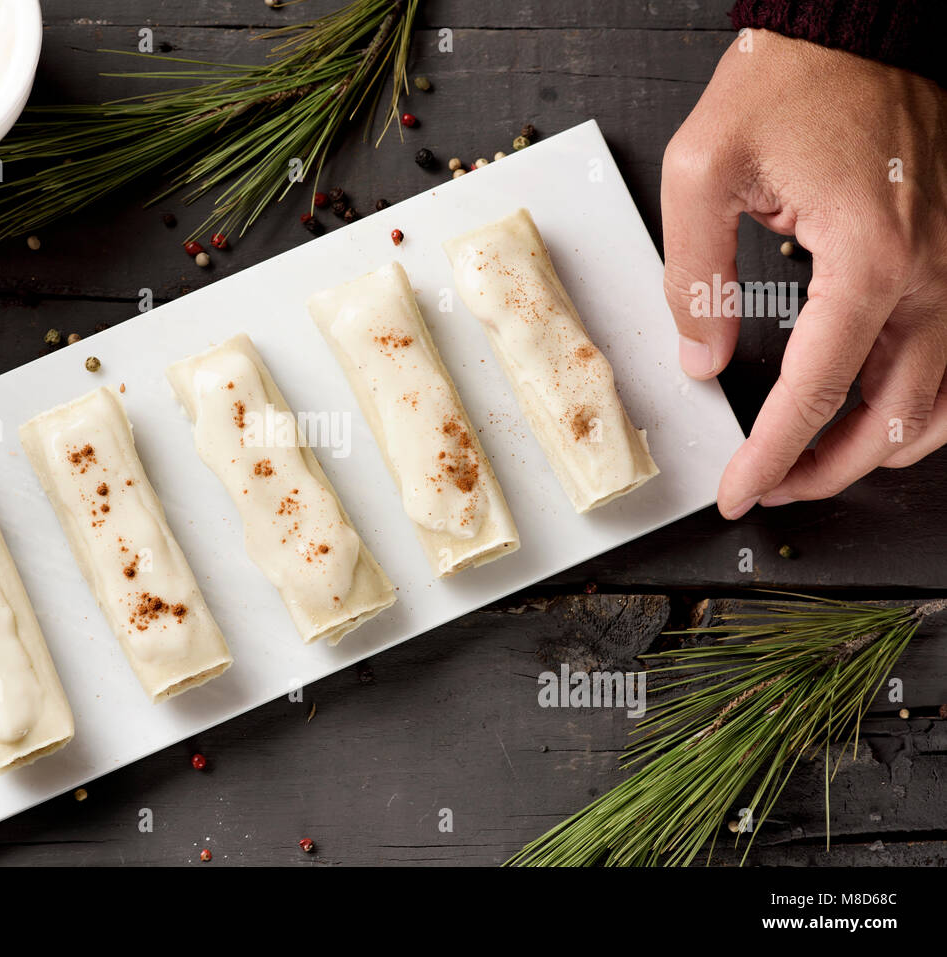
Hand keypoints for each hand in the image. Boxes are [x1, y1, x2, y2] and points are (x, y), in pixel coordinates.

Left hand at [661, 29, 946, 518]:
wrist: (858, 31)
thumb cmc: (788, 85)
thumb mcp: (703, 172)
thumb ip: (694, 277)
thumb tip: (700, 360)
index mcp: (869, 259)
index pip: (816, 390)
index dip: (771, 455)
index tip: (737, 493)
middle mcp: (931, 276)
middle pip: (891, 419)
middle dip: (823, 470)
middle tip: (765, 487)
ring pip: (936, 405)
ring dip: (872, 450)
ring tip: (808, 465)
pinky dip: (911, 410)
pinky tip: (866, 417)